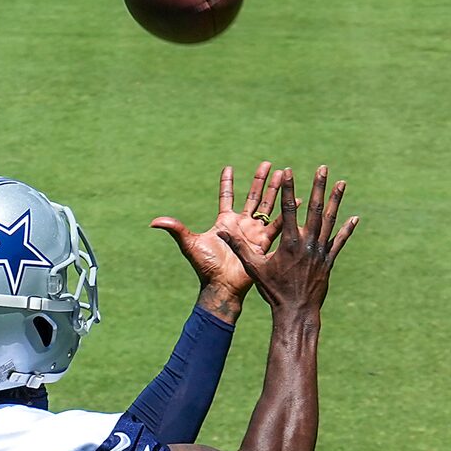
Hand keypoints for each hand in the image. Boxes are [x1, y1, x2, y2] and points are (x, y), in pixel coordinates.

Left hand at [153, 162, 278, 321]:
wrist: (222, 286)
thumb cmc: (206, 267)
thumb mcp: (190, 244)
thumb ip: (176, 229)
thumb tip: (154, 222)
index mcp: (224, 221)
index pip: (226, 196)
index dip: (227, 182)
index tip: (229, 167)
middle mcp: (241, 224)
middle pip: (252, 196)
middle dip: (259, 180)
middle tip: (267, 163)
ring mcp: (254, 232)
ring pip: (267, 206)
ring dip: (275, 190)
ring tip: (283, 173)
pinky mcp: (265, 242)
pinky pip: (278, 224)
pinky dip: (288, 212)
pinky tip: (297, 198)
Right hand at [224, 164, 355, 317]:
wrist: (296, 311)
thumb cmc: (273, 290)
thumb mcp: (254, 268)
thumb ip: (240, 247)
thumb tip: (222, 231)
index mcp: (289, 242)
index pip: (288, 209)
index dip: (288, 189)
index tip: (289, 171)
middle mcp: (307, 243)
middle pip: (314, 209)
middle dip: (319, 186)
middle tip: (323, 168)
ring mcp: (320, 251)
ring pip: (329, 221)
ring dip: (336, 200)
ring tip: (341, 182)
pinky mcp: (328, 261)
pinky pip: (339, 241)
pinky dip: (347, 229)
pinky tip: (355, 218)